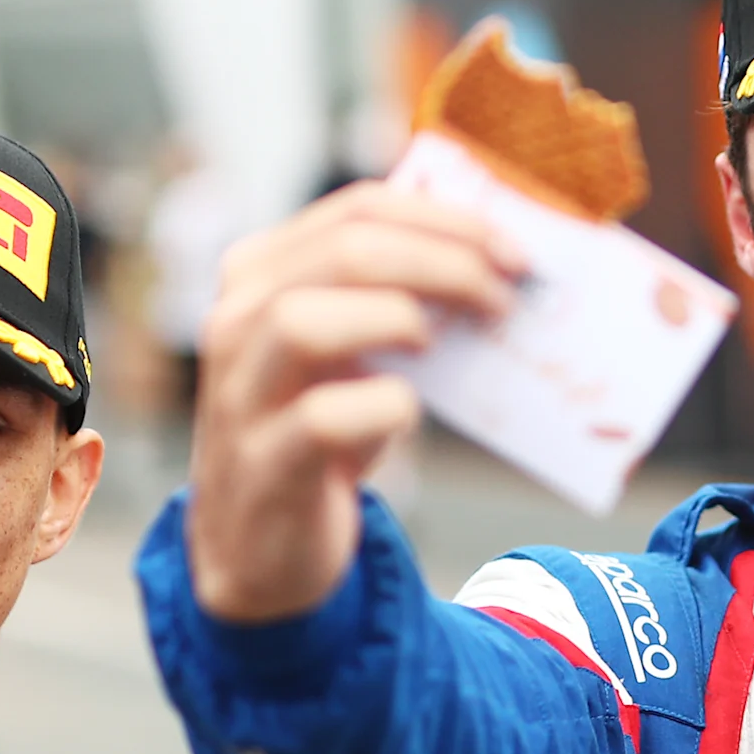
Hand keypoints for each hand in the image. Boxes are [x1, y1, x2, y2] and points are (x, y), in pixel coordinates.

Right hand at [184, 178, 524, 621]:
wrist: (261, 544)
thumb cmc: (322, 432)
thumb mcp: (352, 348)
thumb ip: (396, 298)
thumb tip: (501, 268)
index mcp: (263, 272)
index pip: (358, 209)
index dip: (446, 221)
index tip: (516, 253)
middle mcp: (237, 319)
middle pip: (342, 250)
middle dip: (443, 263)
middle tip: (504, 301)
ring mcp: (241, 392)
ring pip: (302, 320)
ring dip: (397, 320)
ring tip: (440, 347)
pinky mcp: (262, 463)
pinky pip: (321, 418)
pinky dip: (383, 408)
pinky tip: (403, 415)